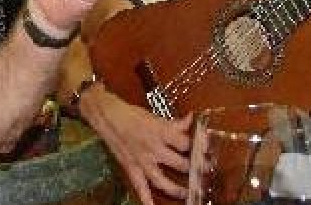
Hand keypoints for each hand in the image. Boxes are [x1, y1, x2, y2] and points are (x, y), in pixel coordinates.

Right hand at [80, 85, 191, 203]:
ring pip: (162, 180)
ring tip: (187, 194)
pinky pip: (139, 186)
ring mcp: (142, 161)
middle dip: (193, 169)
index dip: (197, 146)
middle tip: (202, 172)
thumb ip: (174, 123)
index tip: (204, 149)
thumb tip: (191, 120)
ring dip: (176, 189)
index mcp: (161, 132)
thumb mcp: (155, 116)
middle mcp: (153, 148)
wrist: (107, 116)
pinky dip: (145, 200)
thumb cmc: (132, 114)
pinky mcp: (131, 167)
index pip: (185, 143)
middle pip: (180, 164)